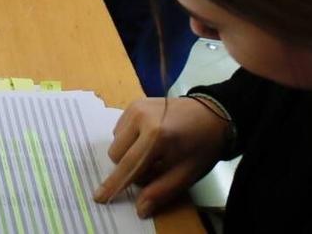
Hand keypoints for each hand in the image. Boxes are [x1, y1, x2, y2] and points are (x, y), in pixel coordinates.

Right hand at [96, 97, 229, 219]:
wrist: (211, 114)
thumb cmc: (201, 147)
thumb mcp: (186, 174)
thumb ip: (161, 191)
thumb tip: (140, 208)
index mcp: (157, 136)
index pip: (129, 166)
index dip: (115, 184)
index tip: (100, 197)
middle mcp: (141, 118)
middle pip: (117, 154)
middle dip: (129, 167)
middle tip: (153, 168)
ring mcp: (135, 108)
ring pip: (116, 142)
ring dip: (128, 153)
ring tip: (152, 152)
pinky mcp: (134, 103)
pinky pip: (119, 129)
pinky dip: (129, 140)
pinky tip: (147, 139)